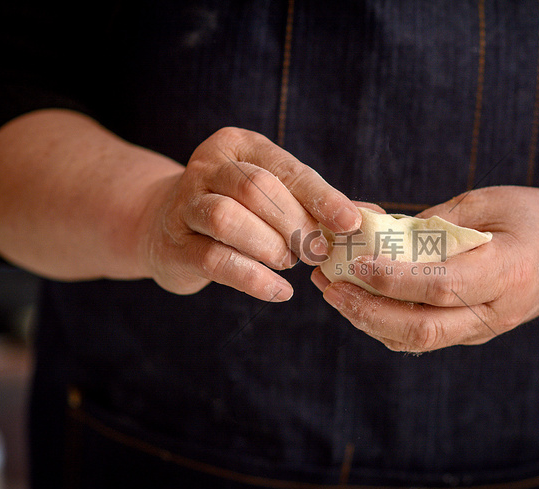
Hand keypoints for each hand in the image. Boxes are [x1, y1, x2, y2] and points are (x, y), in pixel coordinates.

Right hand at [139, 127, 360, 298]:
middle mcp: (209, 167)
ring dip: (270, 246)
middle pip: (256, 189)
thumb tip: (374, 218)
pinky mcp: (175, 246)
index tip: (349, 222)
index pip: (286, 168)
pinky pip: (216, 261)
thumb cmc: (239, 209)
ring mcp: (185, 204)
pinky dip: (254, 279)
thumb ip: (318, 204)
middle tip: (316, 252)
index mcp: (240, 145)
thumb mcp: (275, 195)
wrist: (164, 225)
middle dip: (295, 224)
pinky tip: (280, 291)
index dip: (321, 196)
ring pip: (229, 219)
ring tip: (287, 262)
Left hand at [311, 186, 538, 351]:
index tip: (356, 261)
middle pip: (424, 328)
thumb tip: (379, 234)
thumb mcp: (491, 201)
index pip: (442, 285)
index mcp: (509, 272)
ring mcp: (485, 329)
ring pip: (418, 340)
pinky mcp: (474, 333)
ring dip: (369, 319)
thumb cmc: (536, 217)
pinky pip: (424, 337)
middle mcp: (497, 312)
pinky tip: (360, 300)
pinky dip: (386, 323)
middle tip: (330, 287)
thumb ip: (438, 222)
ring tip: (333, 290)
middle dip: (368, 311)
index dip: (394, 278)